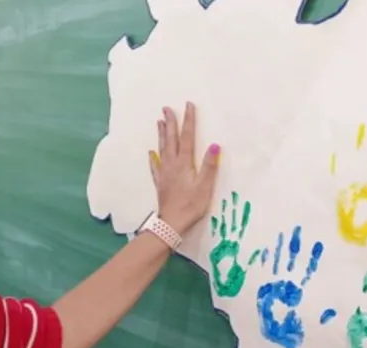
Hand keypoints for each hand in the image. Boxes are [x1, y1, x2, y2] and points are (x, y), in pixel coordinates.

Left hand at [148, 102, 219, 234]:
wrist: (171, 223)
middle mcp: (171, 165)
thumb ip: (209, 166)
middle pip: (171, 140)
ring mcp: (164, 174)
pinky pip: (155, 166)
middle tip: (166, 108)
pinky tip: (151, 152)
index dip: (188, 121)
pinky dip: (153, 158)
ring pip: (162, 149)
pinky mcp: (160, 183)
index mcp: (184, 164)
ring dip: (162, 135)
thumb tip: (214, 145)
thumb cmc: (191, 206)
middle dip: (170, 123)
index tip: (188, 106)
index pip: (188, 138)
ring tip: (159, 122)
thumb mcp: (205, 186)